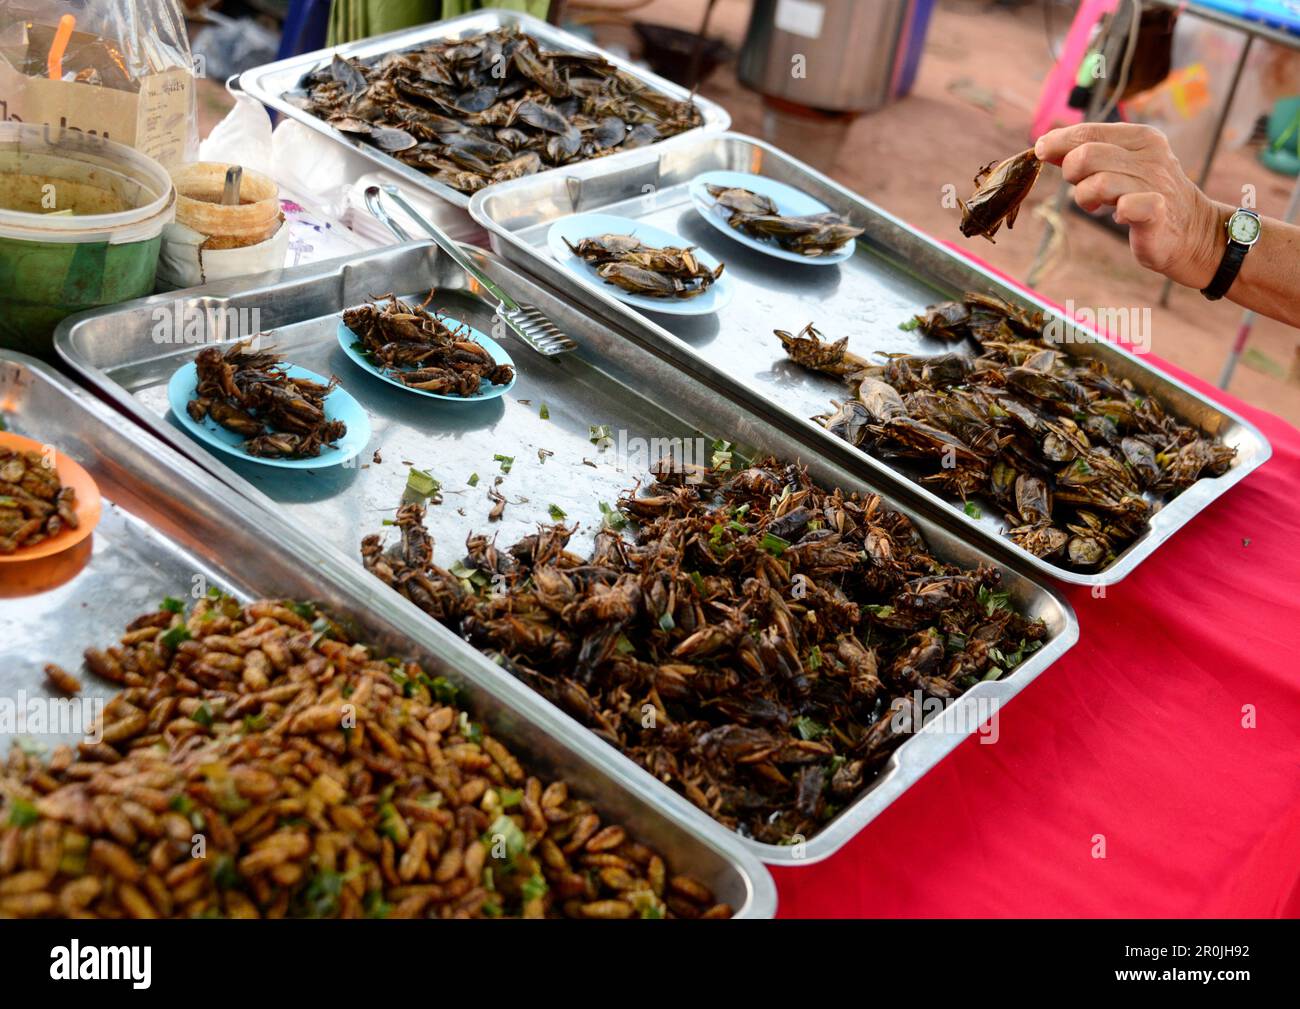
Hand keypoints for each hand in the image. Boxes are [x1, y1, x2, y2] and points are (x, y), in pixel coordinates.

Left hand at [1035, 123, 1223, 289]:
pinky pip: (1126, 206)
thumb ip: (1086, 154)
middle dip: (1071, 173)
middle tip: (1082, 187)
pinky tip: (1120, 217)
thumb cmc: (1144, 196)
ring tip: (1098, 205)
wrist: (1189, 230)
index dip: (1057, 142)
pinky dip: (1118, 213)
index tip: (1041, 152)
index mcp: (1139, 137)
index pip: (1087, 131)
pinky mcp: (1157, 211)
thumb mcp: (1117, 167)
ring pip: (1097, 182)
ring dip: (1086, 197)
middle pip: (1086, 155)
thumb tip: (1044, 146)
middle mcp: (1149, 155)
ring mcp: (1155, 182)